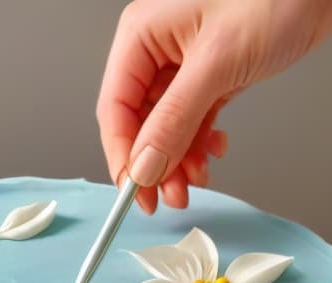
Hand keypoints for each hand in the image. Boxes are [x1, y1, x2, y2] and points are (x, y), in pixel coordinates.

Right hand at [97, 0, 331, 213]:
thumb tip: (144, 166)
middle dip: (156, 163)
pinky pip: (191, 119)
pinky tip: (214, 152)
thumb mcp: (216, 64)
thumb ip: (174, 120)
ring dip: (179, 159)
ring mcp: (182, 63)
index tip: (137, 192)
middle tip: (169, 198)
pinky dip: (199, 142)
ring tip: (197, 181)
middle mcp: (156, 48)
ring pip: (166, 126)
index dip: (123, 155)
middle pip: (139, 122)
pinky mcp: (209, 74)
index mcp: (141, 35)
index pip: (115, 107)